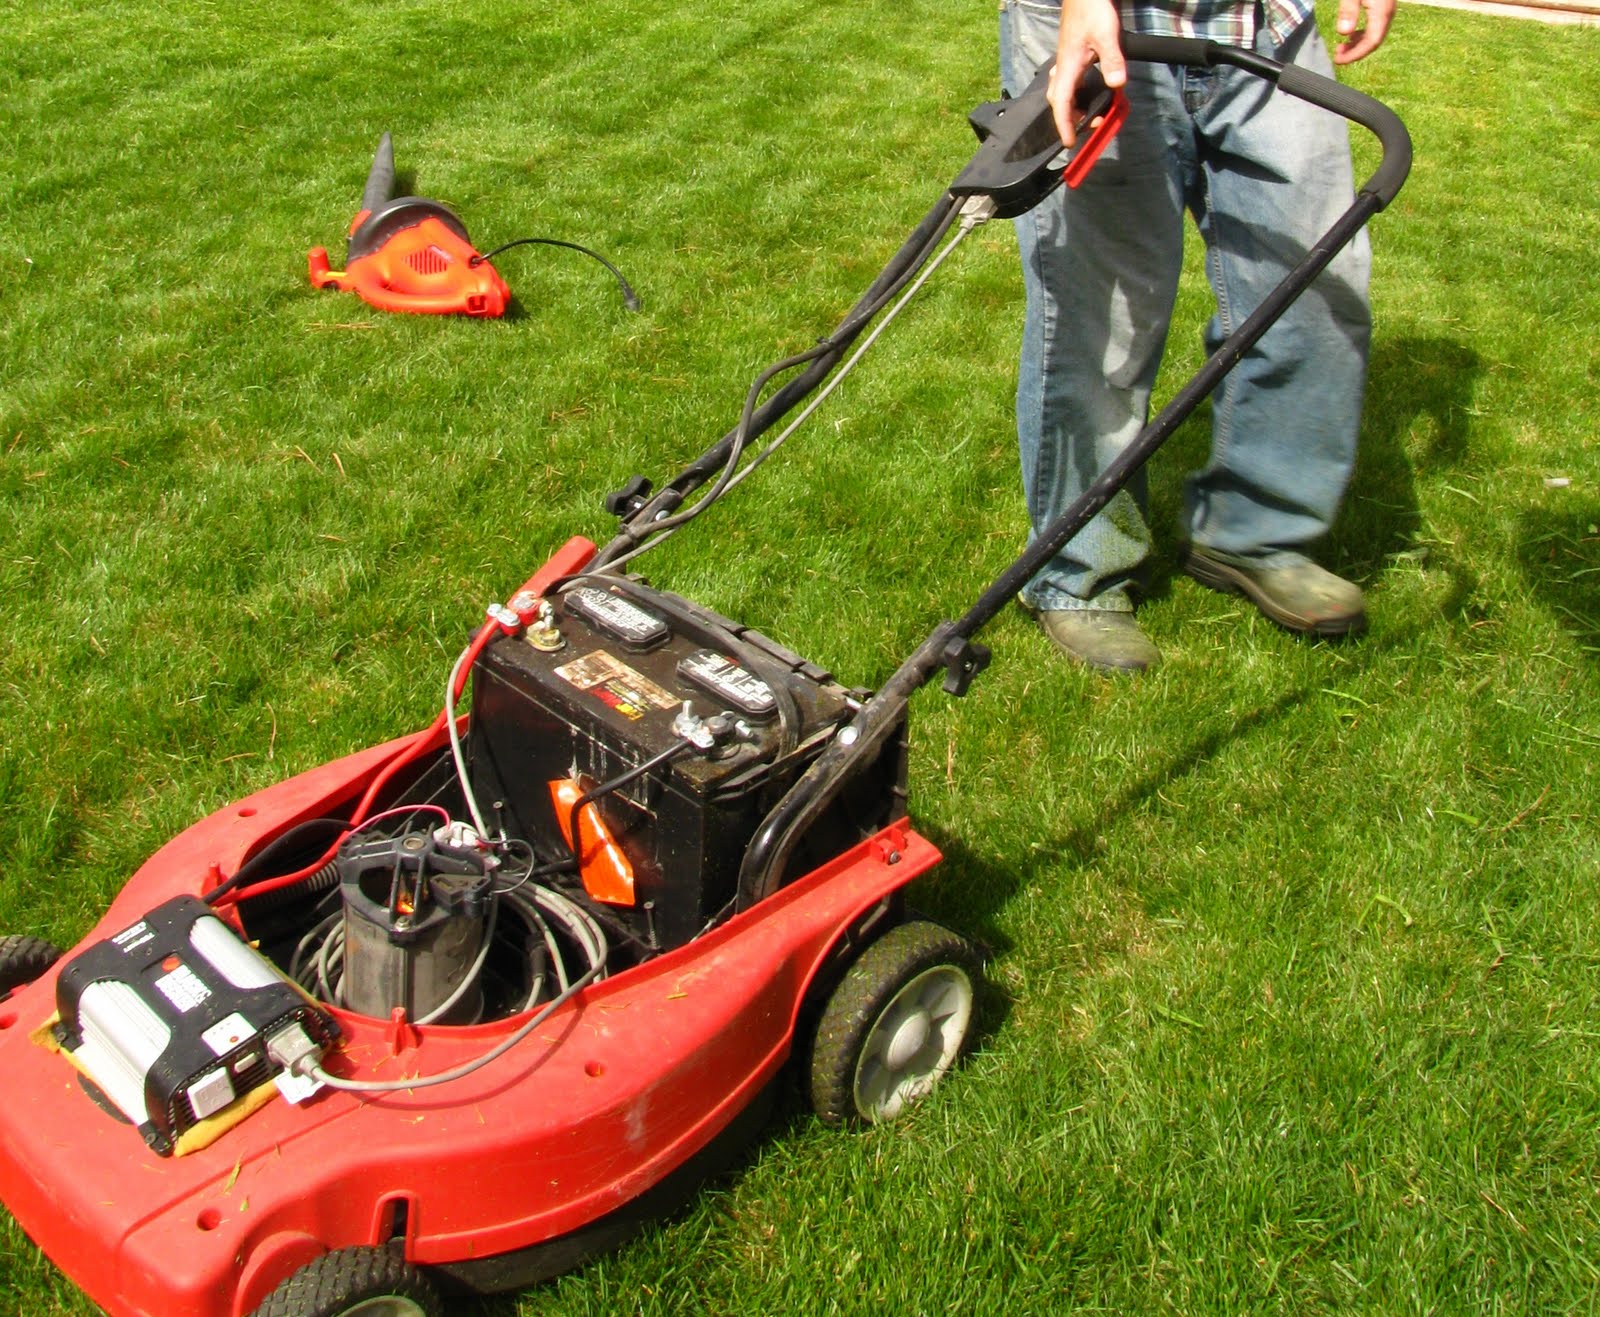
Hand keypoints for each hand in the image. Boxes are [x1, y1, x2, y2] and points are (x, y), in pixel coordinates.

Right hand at [1048, 0, 1124, 145]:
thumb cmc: (1092, 10)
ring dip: (1073, 107)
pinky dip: (1076, 94)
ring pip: (1062, 92)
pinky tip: (1089, 92)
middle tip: (1090, 126)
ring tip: (1091, 113)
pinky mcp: (1071, 56)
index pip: (1061, 104)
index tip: (1069, 143)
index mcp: (1068, 67)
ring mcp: (1066, 62)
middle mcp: (1063, 68)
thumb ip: (1112, 60)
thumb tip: (1117, 85)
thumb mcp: (1107, 35)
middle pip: (1059, 102)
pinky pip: (1069, 82)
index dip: (1064, 126)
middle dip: (1070, 120)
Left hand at [1333, 0, 1394, 63]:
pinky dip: (1362, 36)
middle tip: (1337, 55)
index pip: (1371, 42)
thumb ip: (1348, 10)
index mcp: (1381, 12)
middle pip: (1374, 41)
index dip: (1355, 55)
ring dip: (1357, 45)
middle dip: (1355, 52)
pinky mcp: (1384, 7)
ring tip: (1341, 47)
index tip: (1339, 60)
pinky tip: (1350, 36)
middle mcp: (1388, 13)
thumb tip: (1344, 33)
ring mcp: (1387, 10)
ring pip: (1375, 35)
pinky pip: (1376, 28)